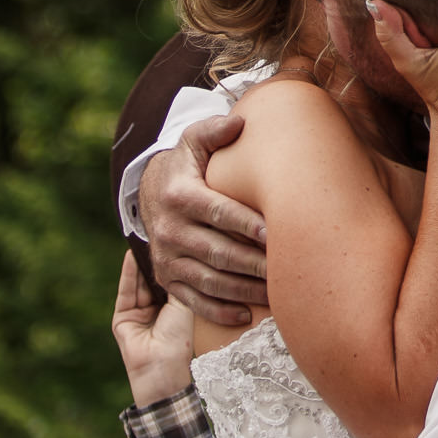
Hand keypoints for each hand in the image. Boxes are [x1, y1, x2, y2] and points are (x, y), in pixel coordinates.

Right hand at [110, 249, 195, 404]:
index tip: (179, 235)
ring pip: (140, 281)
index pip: (173, 278)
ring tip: (145, 237)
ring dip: (142, 260)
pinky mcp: (122, 317)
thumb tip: (182, 255)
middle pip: (155, 278)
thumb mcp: (185, 303)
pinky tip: (131, 254)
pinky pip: (126, 291)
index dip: (176, 259)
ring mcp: (138, 313)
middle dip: (157, 257)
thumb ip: (181, 281)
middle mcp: (156, 309)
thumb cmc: (181, 338)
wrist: (164, 367)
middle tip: (160, 232)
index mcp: (174, 309)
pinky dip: (128, 272)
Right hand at [140, 114, 267, 330]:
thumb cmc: (188, 165)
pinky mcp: (166, 279)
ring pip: (209, 280)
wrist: (151, 192)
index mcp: (179, 195)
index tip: (275, 233)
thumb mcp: (194, 141)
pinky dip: (219, 311)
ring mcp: (167, 258)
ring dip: (243, 290)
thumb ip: (214, 130)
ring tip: (276, 294)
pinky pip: (194, 301)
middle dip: (254, 262)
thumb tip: (239, 122)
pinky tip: (245, 316)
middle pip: (218, 252)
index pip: (218, 212)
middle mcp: (169, 230)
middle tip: (286, 269)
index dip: (247, 224)